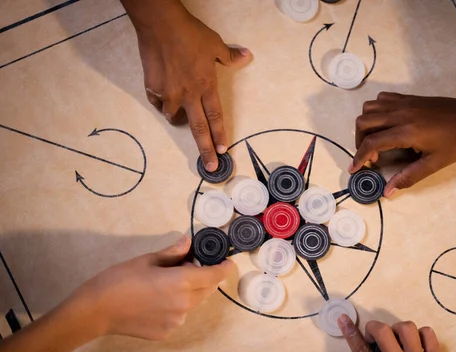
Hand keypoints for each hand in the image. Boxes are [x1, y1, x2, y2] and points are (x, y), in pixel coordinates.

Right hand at [74, 235, 233, 339]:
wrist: (95, 311)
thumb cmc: (119, 280)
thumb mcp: (147, 260)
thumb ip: (173, 253)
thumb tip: (188, 242)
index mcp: (182, 282)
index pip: (215, 275)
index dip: (224, 267)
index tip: (228, 262)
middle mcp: (184, 304)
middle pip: (207, 289)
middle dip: (205, 277)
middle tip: (187, 266)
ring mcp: (176, 321)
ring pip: (193, 303)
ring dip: (188, 292)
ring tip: (165, 284)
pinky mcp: (166, 332)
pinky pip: (179, 315)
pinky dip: (175, 306)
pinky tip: (155, 300)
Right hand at [136, 5, 250, 170]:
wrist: (160, 24)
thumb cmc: (190, 33)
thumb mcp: (214, 44)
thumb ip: (230, 56)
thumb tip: (245, 56)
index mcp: (206, 86)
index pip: (216, 118)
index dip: (220, 136)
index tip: (223, 151)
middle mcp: (188, 94)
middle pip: (198, 129)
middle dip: (205, 151)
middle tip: (211, 167)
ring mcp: (168, 93)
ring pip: (174, 117)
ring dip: (179, 119)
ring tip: (182, 115)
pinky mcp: (152, 87)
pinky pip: (157, 103)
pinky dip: (162, 102)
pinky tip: (163, 96)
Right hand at [338, 315, 453, 351]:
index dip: (350, 333)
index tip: (344, 319)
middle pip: (382, 332)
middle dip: (375, 327)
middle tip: (376, 336)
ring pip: (406, 328)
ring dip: (398, 329)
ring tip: (398, 339)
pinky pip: (428, 334)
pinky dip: (421, 334)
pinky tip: (417, 343)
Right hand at [350, 92, 455, 196]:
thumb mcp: (435, 164)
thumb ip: (408, 177)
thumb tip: (388, 192)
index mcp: (407, 132)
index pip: (372, 143)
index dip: (359, 157)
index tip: (354, 169)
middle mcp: (401, 114)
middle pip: (364, 122)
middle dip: (359, 141)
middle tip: (368, 155)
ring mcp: (405, 103)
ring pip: (370, 107)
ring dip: (366, 124)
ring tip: (374, 139)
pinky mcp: (410, 98)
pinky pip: (383, 99)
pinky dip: (376, 110)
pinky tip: (386, 124)